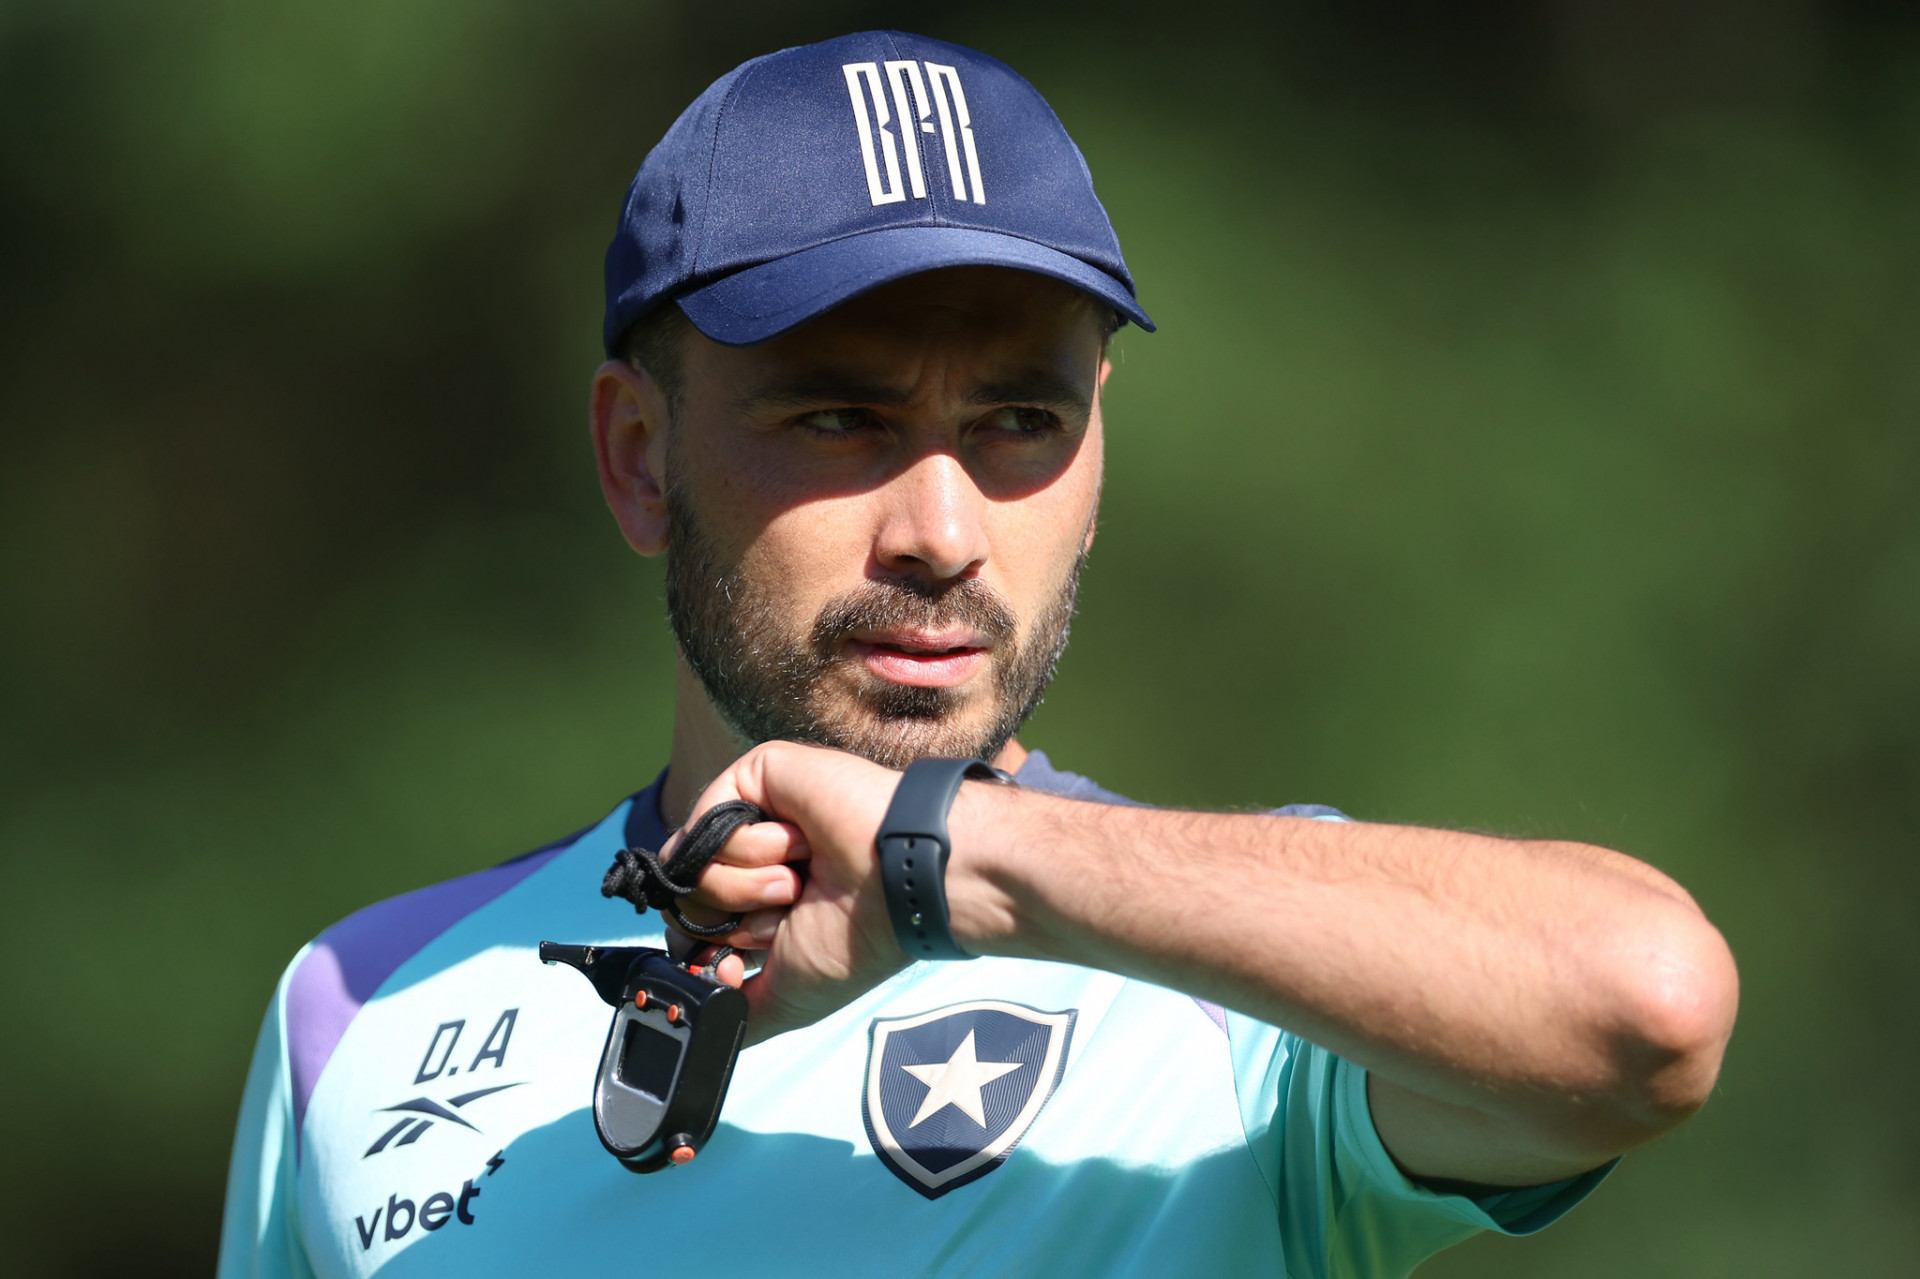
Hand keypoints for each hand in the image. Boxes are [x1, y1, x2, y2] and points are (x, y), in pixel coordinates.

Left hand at [662, 742, 918, 1043]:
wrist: (898, 884)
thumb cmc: (858, 938)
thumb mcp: (786, 996)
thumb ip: (736, 1010)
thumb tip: (693, 1013)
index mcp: (760, 904)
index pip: (692, 927)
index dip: (707, 951)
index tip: (739, 966)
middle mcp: (751, 860)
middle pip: (685, 897)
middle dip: (734, 918)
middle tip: (792, 908)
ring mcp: (751, 817)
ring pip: (690, 862)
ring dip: (749, 883)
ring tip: (803, 876)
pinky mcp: (754, 777)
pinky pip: (708, 820)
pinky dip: (751, 847)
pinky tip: (801, 843)